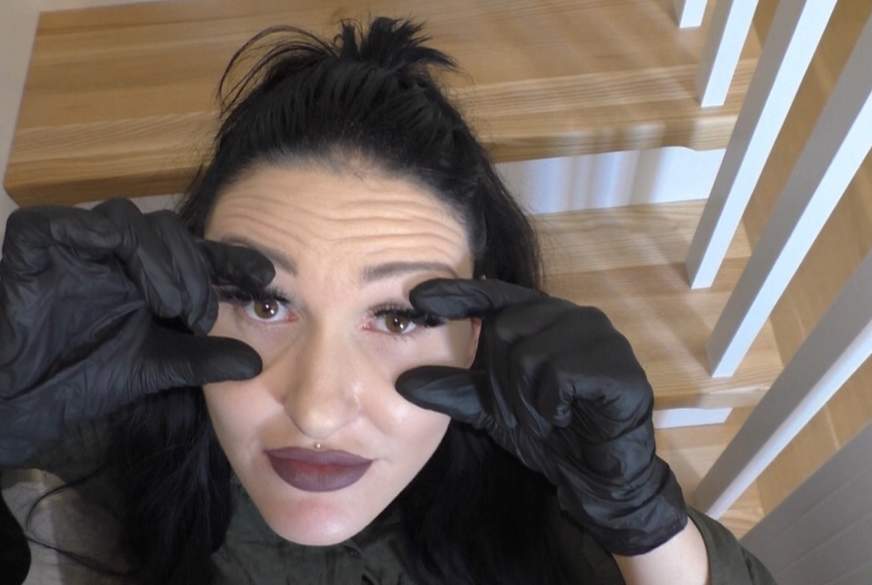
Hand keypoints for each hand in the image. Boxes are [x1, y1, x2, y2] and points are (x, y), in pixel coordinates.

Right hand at [0, 198, 274, 465]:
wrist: (22, 398)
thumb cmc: (84, 376)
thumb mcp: (157, 366)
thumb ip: (204, 359)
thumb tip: (256, 364)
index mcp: (148, 274)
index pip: (197, 254)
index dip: (231, 261)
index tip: (266, 278)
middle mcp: (117, 252)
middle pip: (171, 230)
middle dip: (194, 270)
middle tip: (196, 315)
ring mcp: (77, 243)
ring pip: (131, 220)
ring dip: (160, 259)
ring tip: (169, 304)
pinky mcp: (35, 239)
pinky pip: (71, 222)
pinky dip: (101, 239)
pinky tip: (124, 271)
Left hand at [394, 277, 687, 555]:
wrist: (596, 475)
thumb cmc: (547, 431)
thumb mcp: (490, 409)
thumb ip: (452, 390)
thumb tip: (403, 382)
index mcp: (539, 318)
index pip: (491, 295)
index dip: (454, 293)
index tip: (416, 297)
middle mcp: (569, 315)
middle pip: (506, 329)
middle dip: (502, 380)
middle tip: (524, 410)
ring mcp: (598, 335)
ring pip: (530, 355)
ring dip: (529, 399)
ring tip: (548, 416)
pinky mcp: (617, 363)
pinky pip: (562, 375)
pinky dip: (553, 405)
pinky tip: (566, 416)